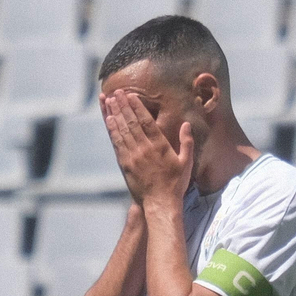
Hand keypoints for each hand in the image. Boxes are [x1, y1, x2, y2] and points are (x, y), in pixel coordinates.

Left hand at [101, 90, 193, 206]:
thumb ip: (187, 142)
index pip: (146, 121)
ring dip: (115, 113)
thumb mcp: (186, 162)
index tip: (131, 95)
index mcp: (160, 146)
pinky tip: (109, 119)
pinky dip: (112, 130)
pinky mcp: (125, 164)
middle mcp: (144, 148)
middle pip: (131, 122)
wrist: (160, 203)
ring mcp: (133, 156)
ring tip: (109, 100)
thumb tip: (186, 124)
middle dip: (123, 105)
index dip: (137, 107)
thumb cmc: (175, 184)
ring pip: (122, 130)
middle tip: (116, 92)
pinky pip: (117, 143)